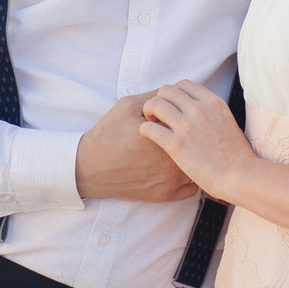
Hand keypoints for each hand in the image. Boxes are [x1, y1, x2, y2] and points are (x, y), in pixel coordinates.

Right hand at [76, 93, 198, 202]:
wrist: (91, 167)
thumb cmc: (109, 134)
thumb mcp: (129, 106)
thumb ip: (155, 97)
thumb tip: (174, 91)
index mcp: (167, 136)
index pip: (189, 121)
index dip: (182, 116)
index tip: (174, 116)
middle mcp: (174, 160)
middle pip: (196, 144)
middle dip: (189, 136)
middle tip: (176, 133)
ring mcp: (172, 181)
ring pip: (197, 165)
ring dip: (192, 156)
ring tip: (180, 149)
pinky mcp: (167, 195)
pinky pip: (192, 186)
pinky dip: (188, 176)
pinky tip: (176, 166)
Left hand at [137, 79, 254, 202]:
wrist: (240, 176)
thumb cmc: (236, 156)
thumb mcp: (228, 123)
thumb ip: (212, 113)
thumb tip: (201, 111)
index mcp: (213, 103)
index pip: (184, 84)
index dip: (174, 93)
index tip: (172, 105)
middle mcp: (199, 110)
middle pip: (166, 90)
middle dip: (159, 99)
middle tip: (158, 114)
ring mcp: (187, 126)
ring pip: (155, 104)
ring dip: (149, 111)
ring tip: (151, 122)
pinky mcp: (176, 145)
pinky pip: (150, 128)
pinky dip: (145, 130)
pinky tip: (147, 136)